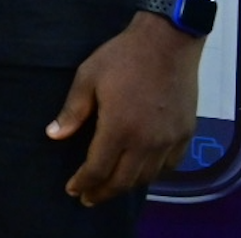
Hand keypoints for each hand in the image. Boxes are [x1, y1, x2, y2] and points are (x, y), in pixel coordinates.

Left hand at [48, 13, 201, 205]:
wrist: (168, 41)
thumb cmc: (122, 57)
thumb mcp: (87, 77)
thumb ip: (73, 111)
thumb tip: (54, 135)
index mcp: (119, 128)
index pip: (98, 169)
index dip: (84, 183)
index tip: (73, 191)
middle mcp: (147, 142)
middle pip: (124, 181)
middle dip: (103, 192)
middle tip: (88, 198)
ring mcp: (170, 140)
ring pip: (147, 177)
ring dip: (127, 185)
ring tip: (111, 186)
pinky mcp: (186, 133)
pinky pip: (170, 166)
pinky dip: (154, 174)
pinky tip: (143, 171)